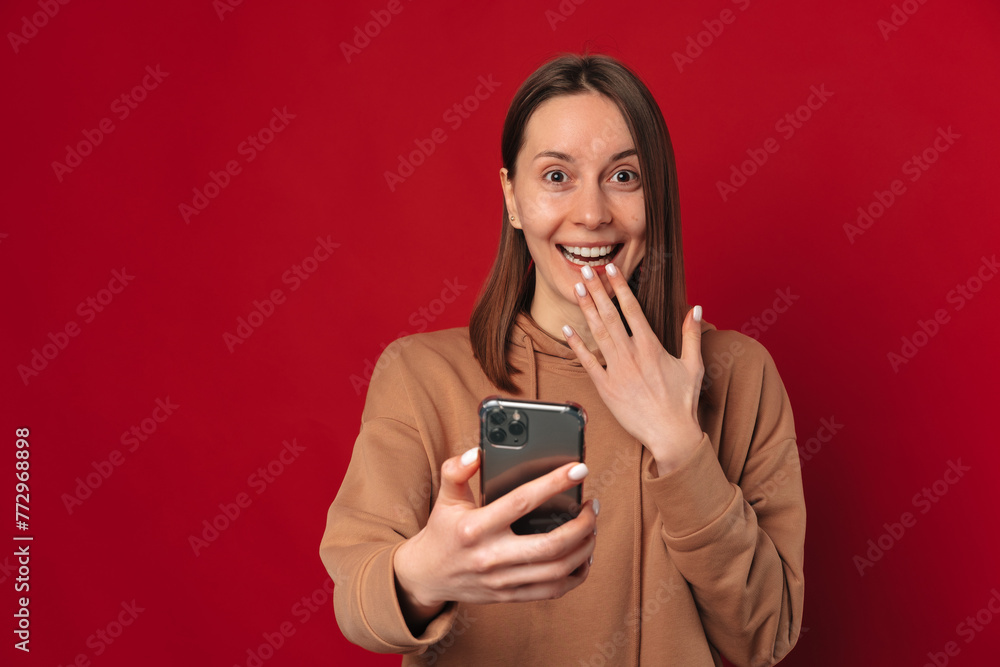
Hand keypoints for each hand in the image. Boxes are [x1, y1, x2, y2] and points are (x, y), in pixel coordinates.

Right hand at [393, 448, 597, 630]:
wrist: (427, 575)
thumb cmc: (443, 531)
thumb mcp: (446, 498)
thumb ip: (456, 471)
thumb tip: (476, 453)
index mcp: (475, 528)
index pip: (522, 501)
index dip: (554, 483)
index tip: (579, 469)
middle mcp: (491, 556)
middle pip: (551, 544)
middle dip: (582, 524)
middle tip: (592, 506)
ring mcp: (502, 580)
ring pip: (557, 569)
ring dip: (584, 547)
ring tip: (591, 527)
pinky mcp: (510, 596)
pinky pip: (553, 590)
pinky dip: (576, 574)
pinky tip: (583, 556)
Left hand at [562, 262, 704, 475]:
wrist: (670, 434)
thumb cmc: (683, 402)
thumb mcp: (694, 365)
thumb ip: (691, 335)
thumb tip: (695, 308)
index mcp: (652, 347)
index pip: (632, 309)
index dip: (620, 287)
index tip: (610, 270)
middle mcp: (632, 354)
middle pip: (610, 315)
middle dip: (597, 291)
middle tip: (586, 271)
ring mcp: (617, 370)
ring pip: (597, 333)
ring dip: (586, 309)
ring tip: (576, 289)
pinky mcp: (606, 388)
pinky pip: (588, 361)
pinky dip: (576, 344)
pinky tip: (566, 327)